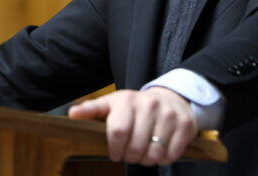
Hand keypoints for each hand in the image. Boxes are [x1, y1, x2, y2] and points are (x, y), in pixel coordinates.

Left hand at [68, 87, 197, 165]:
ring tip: (144, 152)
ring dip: (147, 160)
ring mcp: (169, 115)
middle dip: (130, 157)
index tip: (115, 152)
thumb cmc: (135, 106)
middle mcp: (149, 105)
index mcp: (127, 100)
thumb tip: (72, 114)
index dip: (115, 148)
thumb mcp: (112, 104)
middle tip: (130, 153)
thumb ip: (92, 110)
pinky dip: (164, 159)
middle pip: (136, 147)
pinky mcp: (185, 125)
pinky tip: (159, 150)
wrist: (170, 97)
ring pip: (154, 153)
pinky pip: (172, 155)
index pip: (118, 131)